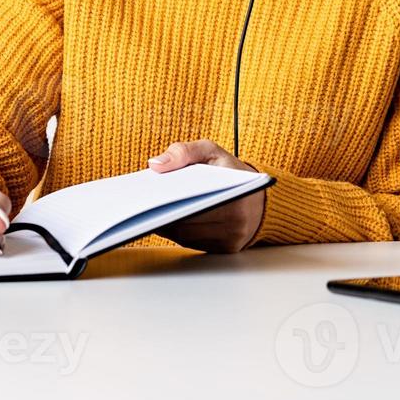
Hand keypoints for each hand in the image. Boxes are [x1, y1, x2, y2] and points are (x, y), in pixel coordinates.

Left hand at [147, 139, 264, 253]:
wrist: (259, 195)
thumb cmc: (231, 171)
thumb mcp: (211, 151)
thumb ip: (184, 152)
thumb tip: (155, 165)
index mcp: (235, 195)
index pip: (194, 203)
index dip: (169, 202)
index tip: (148, 198)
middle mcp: (236, 222)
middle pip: (187, 223)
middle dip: (163, 214)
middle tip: (141, 206)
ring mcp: (231, 238)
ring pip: (187, 236)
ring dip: (166, 225)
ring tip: (148, 211)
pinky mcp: (225, 249)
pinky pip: (193, 243)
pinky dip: (176, 232)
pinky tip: (164, 220)